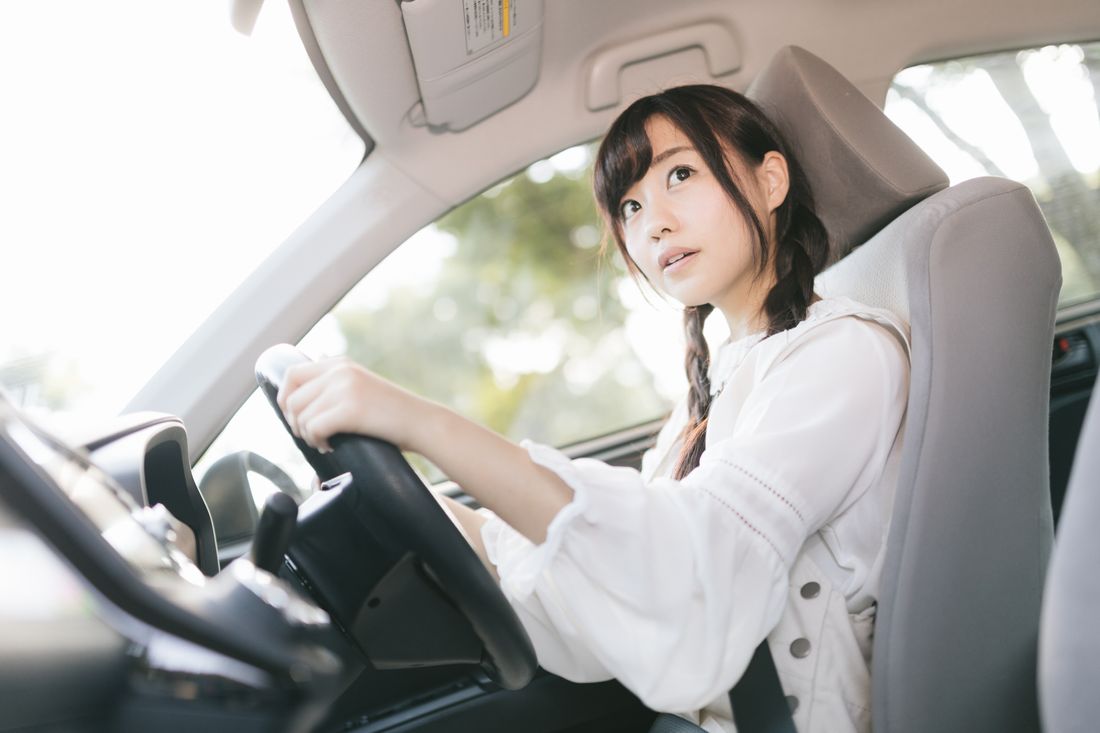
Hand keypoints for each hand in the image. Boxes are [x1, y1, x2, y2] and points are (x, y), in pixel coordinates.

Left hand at [277, 357, 429, 452]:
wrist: (421, 422)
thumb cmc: (391, 412)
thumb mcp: (361, 385)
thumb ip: (336, 379)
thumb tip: (311, 368)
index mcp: (339, 363)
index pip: (292, 374)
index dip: (285, 399)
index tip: (296, 418)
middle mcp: (339, 371)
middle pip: (291, 398)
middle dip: (295, 423)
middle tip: (312, 436)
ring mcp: (344, 388)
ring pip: (300, 416)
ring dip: (307, 435)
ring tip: (325, 442)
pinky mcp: (350, 409)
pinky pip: (313, 428)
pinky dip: (317, 442)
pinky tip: (332, 446)